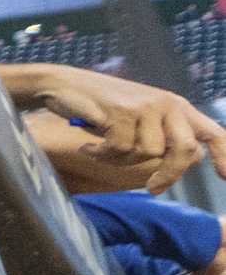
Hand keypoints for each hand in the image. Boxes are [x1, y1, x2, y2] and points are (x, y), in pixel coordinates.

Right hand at [1, 63, 225, 191]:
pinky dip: (100, 154)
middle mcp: (167, 104)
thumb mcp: (141, 119)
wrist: (64, 85)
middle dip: (169, 174)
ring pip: (145, 154)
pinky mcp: (122, 111)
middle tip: (153, 189)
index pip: (212, 132)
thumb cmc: (101, 106)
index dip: (223, 155)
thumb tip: (194, 159)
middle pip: (183, 150)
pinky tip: (89, 146)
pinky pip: (119, 149)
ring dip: (118, 159)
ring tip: (102, 148)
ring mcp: (145, 106)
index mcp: (177, 107)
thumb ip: (166, 135)